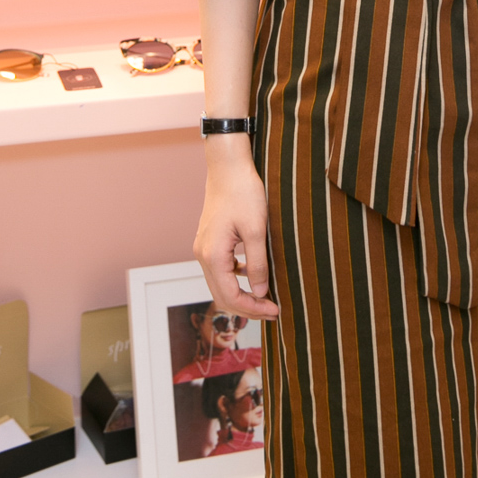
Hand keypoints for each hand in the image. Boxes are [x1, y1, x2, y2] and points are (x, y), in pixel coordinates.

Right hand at [194, 140, 278, 321]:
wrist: (228, 166)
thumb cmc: (243, 193)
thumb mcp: (257, 229)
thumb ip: (258, 264)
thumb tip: (261, 293)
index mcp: (213, 255)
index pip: (230, 297)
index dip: (253, 308)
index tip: (275, 311)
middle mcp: (203, 255)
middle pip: (222, 295)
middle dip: (247, 306)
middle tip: (272, 310)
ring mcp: (203, 248)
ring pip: (220, 283)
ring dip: (241, 293)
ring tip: (265, 297)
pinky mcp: (209, 241)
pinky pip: (220, 269)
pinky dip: (236, 278)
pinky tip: (253, 272)